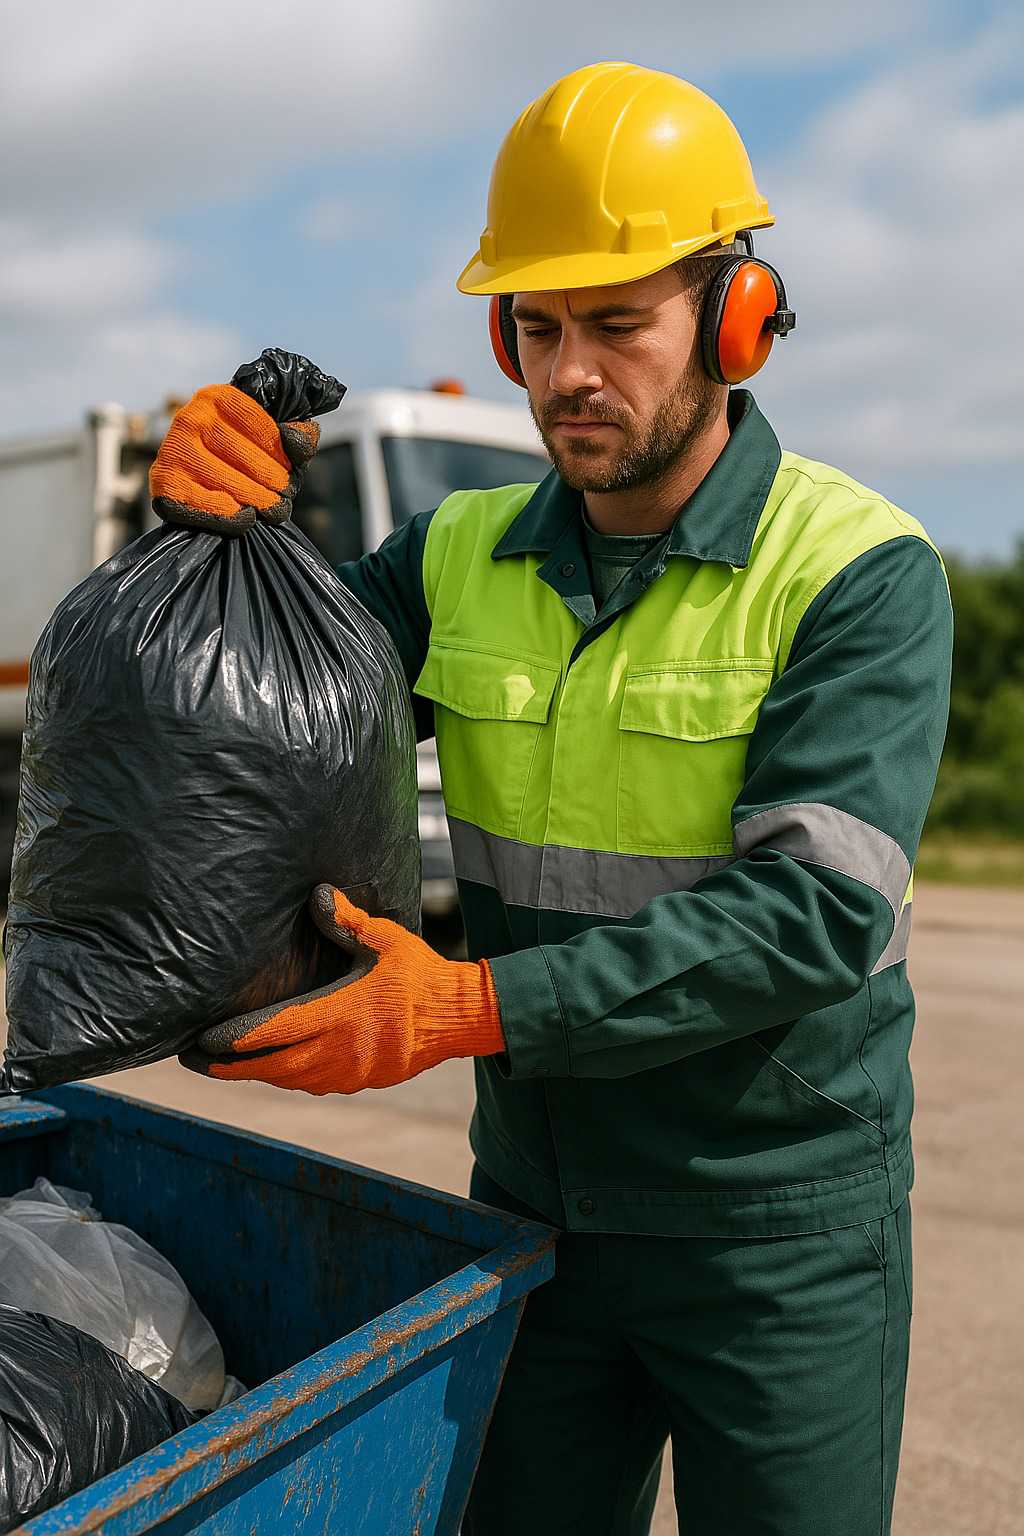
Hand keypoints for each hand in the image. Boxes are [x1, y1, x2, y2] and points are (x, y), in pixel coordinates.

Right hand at [149, 383, 320, 535]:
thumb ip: (295, 436)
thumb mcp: (272, 439)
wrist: (197, 482)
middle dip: (271, 479)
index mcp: (216, 397)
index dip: (278, 449)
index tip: (289, 469)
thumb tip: (301, 444)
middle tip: (285, 497)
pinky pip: (204, 503)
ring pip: (226, 479)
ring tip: (275, 510)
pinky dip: (231, 515)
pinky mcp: (165, 483)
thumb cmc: (243, 457)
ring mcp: (173, 450)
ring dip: (257, 499)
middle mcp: (190, 418)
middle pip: (241, 453)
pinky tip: (248, 518)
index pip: (256, 421)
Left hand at [182, 886, 504, 1094]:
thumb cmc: (423, 974)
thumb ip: (348, 921)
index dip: (233, 1040)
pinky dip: (291, 1078)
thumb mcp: (385, 940)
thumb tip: (317, 894)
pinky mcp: (364, 1079)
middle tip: (196, 1061)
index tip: (201, 1040)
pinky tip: (280, 1069)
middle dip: (231, 1067)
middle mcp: (340, 1050)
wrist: (464, 1016)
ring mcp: (352, 1071)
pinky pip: (316, 1084)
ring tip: (228, 1066)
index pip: (274, 1032)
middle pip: (272, 1067)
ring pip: (292, 1081)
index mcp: (340, 1015)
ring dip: (259, 1074)